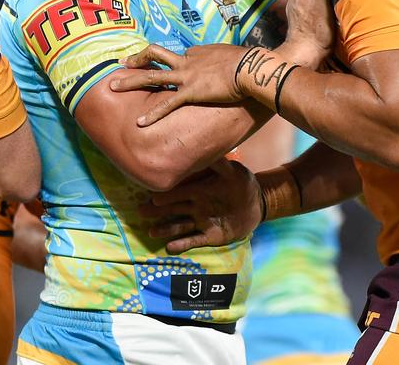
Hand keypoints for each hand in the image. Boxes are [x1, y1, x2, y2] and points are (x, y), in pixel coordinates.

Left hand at [110, 43, 247, 125]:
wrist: (251, 68)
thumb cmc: (248, 62)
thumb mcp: (232, 55)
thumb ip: (223, 61)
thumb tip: (226, 64)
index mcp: (197, 52)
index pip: (178, 56)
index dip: (172, 63)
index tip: (170, 69)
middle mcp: (186, 61)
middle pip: (154, 55)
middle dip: (136, 60)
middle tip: (121, 63)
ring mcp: (186, 76)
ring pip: (151, 76)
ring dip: (130, 82)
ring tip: (113, 87)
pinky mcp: (190, 92)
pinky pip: (166, 104)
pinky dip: (152, 114)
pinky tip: (140, 123)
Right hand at [139, 159, 261, 253]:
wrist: (256, 203)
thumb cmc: (242, 184)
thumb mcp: (234, 172)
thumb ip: (220, 164)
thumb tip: (207, 151)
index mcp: (200, 190)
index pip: (181, 192)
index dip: (168, 195)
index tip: (153, 197)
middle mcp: (197, 206)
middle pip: (174, 208)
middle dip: (158, 211)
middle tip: (141, 212)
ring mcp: (202, 221)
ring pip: (181, 225)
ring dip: (166, 229)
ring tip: (151, 232)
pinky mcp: (211, 236)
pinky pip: (195, 240)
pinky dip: (183, 244)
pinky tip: (170, 247)